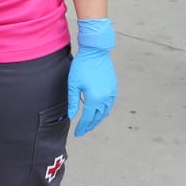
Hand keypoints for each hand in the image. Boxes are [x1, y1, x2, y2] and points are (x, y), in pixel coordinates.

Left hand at [67, 18, 116, 136]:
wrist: (96, 51)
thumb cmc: (82, 66)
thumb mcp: (73, 84)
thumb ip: (72, 101)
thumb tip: (72, 116)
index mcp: (94, 98)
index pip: (87, 118)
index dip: (82, 127)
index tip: (77, 133)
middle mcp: (105, 98)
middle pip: (97, 117)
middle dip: (90, 126)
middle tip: (83, 131)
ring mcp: (111, 93)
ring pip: (105, 112)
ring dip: (98, 120)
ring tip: (90, 124)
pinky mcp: (113, 87)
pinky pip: (109, 104)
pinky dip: (103, 111)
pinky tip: (98, 112)